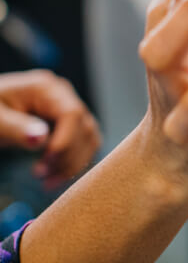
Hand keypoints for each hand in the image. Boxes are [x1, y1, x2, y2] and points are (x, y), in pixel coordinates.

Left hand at [0, 70, 101, 188]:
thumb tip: (41, 138)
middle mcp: (63, 96)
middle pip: (84, 127)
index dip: (66, 140)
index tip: (47, 162)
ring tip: (47, 181)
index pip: (72, 113)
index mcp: (46, 88)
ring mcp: (67, 109)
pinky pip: (82, 145)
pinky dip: (73, 163)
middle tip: (41, 176)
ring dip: (73, 164)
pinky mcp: (67, 125)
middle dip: (67, 156)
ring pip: (88, 138)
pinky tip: (55, 178)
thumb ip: (16, 127)